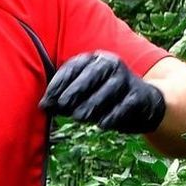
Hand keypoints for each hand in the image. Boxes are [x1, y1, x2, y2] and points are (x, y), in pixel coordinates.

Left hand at [40, 49, 166, 133]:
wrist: (143, 104)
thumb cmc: (104, 99)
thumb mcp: (82, 97)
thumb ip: (63, 100)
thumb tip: (43, 106)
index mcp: (94, 60)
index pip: (74, 67)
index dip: (60, 83)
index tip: (47, 99)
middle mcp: (111, 64)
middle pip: (93, 74)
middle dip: (76, 89)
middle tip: (62, 105)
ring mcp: (127, 78)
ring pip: (109, 89)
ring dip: (93, 104)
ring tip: (79, 117)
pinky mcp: (138, 95)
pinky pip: (125, 104)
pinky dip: (114, 115)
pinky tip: (102, 125)